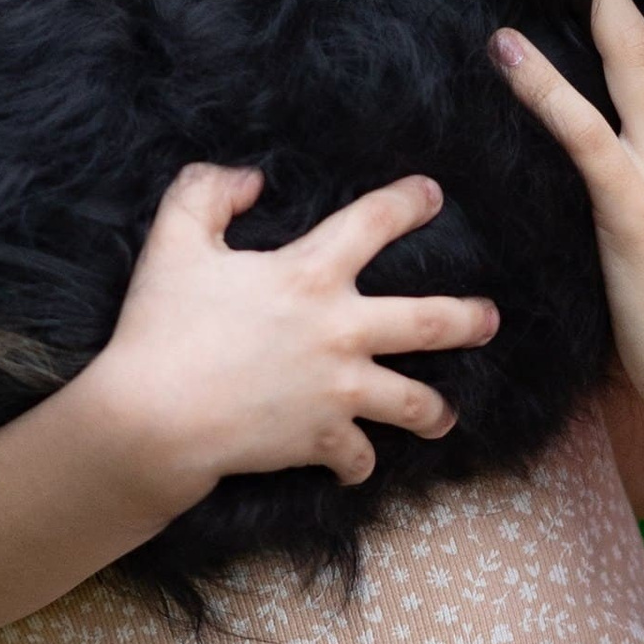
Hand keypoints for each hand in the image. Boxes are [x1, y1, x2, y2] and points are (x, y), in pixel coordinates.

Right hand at [74, 163, 497, 500]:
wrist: (154, 418)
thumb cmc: (161, 326)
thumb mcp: (175, 240)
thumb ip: (208, 192)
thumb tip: (249, 179)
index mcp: (312, 274)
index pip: (376, 222)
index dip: (409, 202)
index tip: (431, 195)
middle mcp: (342, 331)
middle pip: (431, 323)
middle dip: (469, 320)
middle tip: (489, 319)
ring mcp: (339, 390)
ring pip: (414, 402)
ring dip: (435, 410)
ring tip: (447, 414)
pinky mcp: (322, 439)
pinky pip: (358, 458)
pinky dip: (359, 464)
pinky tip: (358, 465)